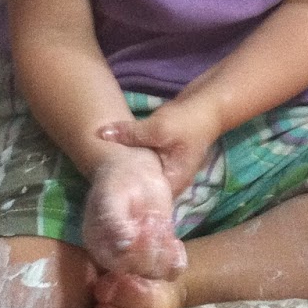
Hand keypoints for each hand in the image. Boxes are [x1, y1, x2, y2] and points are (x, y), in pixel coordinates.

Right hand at [82, 147, 186, 279]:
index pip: (118, 264)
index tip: (143, 222)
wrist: (134, 173)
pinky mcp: (157, 253)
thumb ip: (114, 219)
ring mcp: (139, 257)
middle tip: (152, 218)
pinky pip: (170, 270)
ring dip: (165, 249)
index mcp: (99, 245)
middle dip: (152, 245)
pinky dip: (177, 259)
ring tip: (159, 222)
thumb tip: (123, 243)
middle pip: (139, 270)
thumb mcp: (112, 196)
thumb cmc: (118, 183)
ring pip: (156, 271)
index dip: (136, 249)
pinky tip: (175, 241)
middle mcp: (117, 257)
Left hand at [97, 98, 220, 196]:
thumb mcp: (158, 128)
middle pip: (145, 194)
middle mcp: (172, 181)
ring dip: (127, 176)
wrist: (207, 104)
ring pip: (143, 179)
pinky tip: (115, 160)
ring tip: (102, 176)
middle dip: (125, 190)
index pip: (148, 203)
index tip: (106, 197)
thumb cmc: (189, 121)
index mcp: (174, 182)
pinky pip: (144, 167)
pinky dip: (132, 164)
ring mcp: (169, 170)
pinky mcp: (164, 158)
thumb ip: (130, 133)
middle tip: (100, 187)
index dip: (129, 202)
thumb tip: (100, 133)